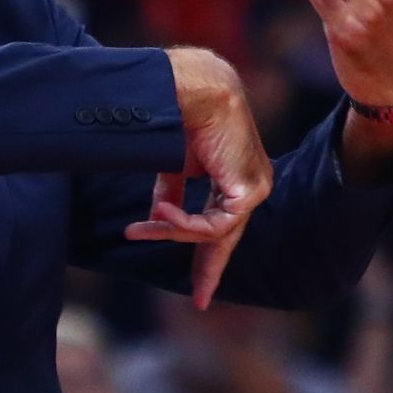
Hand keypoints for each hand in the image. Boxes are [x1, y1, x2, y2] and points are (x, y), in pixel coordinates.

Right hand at [127, 48, 273, 310]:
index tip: (199, 288)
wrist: (190, 91)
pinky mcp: (250, 189)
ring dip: (173, 233)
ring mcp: (254, 187)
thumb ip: (169, 194)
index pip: (221, 222)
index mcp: (234, 177)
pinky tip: (159, 216)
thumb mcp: (173, 167)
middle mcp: (250, 184)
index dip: (206, 254)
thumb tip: (155, 220)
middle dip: (209, 268)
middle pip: (227, 237)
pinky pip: (215, 224)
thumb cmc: (181, 118)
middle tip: (200, 301)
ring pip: (214, 232)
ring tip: (138, 230)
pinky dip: (183, 224)